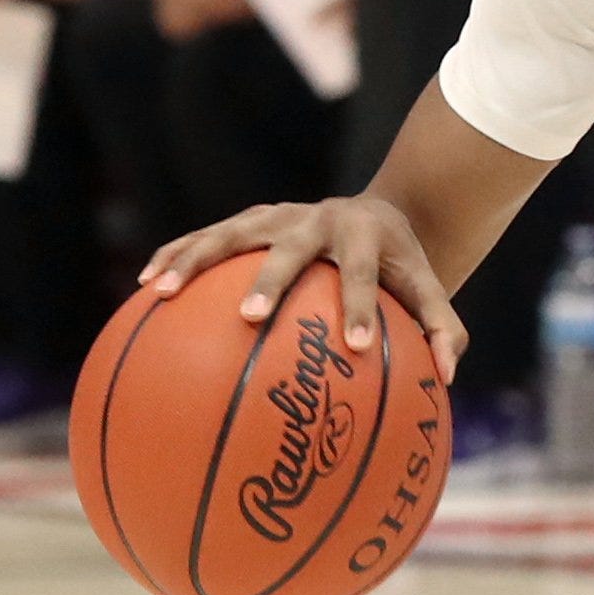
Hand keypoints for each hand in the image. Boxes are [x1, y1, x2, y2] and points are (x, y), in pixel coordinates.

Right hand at [140, 195, 465, 382]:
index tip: (357, 346)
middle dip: (269, 281)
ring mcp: (279, 215)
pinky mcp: (251, 220)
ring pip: (231, 233)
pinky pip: (208, 237)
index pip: (365, 274)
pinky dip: (178, 254)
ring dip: (195, 259)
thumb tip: (447, 378)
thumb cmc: (405, 270)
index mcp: (366, 236)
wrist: (382, 216)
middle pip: (289, 249)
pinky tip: (146, 286)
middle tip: (250, 318)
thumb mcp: (430, 292)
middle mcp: (318, 219)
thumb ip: (442, 331)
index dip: (362, 308)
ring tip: (160, 291)